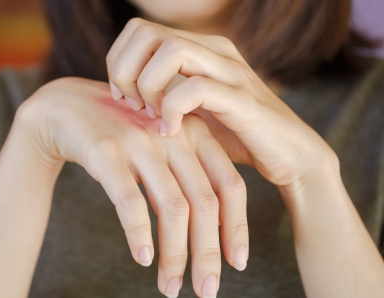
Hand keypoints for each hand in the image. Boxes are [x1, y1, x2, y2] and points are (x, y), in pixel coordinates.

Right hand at [17, 77, 247, 296]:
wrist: (66, 107)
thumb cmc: (120, 135)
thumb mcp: (159, 148)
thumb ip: (183, 178)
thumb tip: (209, 233)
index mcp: (194, 132)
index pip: (229, 185)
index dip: (237, 227)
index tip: (237, 262)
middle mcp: (172, 134)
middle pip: (204, 203)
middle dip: (208, 254)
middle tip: (207, 291)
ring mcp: (140, 142)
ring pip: (172, 208)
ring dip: (175, 255)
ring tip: (170, 287)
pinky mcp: (106, 152)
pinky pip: (131, 202)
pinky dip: (139, 235)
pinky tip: (143, 258)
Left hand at [106, 18, 336, 207]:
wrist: (291, 156)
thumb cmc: (234, 135)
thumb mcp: (191, 108)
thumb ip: (163, 93)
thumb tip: (121, 93)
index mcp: (200, 47)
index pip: (139, 30)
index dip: (118, 61)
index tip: (121, 96)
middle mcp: (214, 49)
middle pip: (147, 32)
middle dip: (124, 71)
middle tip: (131, 105)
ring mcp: (230, 71)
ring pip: (171, 51)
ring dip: (147, 86)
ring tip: (150, 116)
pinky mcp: (243, 99)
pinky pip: (195, 89)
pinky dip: (172, 111)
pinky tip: (171, 132)